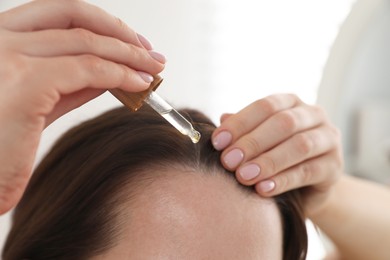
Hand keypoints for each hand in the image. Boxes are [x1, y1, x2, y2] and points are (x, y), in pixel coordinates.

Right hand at [0, 0, 164, 213]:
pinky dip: (119, 74)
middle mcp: (0, 39)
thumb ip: (68, 82)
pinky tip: (138, 83)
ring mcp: (8, 57)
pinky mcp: (24, 85)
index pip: (58, 14)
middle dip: (122, 36)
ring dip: (128, 53)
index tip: (132, 42)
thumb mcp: (36, 102)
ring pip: (85, 41)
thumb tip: (108, 71)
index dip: (102, 24)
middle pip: (75, 19)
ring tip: (153, 68)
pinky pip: (87, 70)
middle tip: (151, 55)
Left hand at [212, 94, 342, 215]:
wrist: (305, 185)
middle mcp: (314, 115)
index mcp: (291, 102)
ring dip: (268, 162)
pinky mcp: (334, 167)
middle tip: (228, 161)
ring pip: (300, 146)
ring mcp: (329, 139)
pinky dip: (283, 180)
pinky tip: (262, 189)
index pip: (266, 106)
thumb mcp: (257, 141)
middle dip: (253, 142)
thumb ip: (243, 130)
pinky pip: (309, 172)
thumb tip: (223, 119)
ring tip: (243, 176)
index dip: (240, 123)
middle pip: (284, 123)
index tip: (217, 142)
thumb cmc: (275, 155)